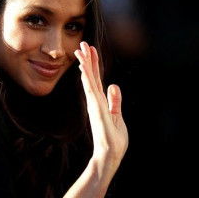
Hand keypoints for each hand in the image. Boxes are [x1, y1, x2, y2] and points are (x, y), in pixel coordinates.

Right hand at [75, 42, 127, 168]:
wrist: (110, 154)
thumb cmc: (114, 139)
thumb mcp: (117, 115)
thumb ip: (115, 100)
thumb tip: (114, 85)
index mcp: (101, 102)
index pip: (97, 79)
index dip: (94, 64)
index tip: (91, 50)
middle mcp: (96, 101)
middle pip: (91, 76)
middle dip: (88, 59)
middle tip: (83, 43)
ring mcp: (95, 104)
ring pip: (89, 80)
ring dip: (85, 64)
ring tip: (81, 49)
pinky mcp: (96, 109)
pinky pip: (91, 90)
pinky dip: (87, 78)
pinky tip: (84, 67)